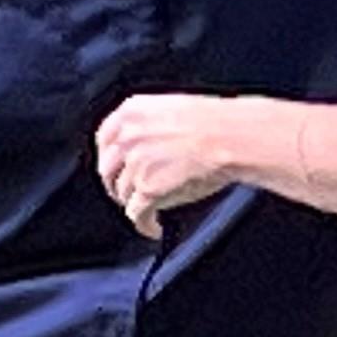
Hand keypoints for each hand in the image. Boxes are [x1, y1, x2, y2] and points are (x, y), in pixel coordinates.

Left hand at [97, 95, 249, 239]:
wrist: (231, 137)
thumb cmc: (216, 123)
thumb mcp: (172, 109)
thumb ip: (149, 125)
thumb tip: (146, 146)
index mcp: (131, 112)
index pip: (105, 139)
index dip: (109, 158)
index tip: (115, 168)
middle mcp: (127, 138)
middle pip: (108, 170)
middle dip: (117, 185)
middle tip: (129, 194)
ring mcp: (134, 164)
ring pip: (124, 194)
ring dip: (134, 205)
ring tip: (147, 212)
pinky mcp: (147, 190)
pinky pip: (137, 214)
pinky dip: (144, 224)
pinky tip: (153, 227)